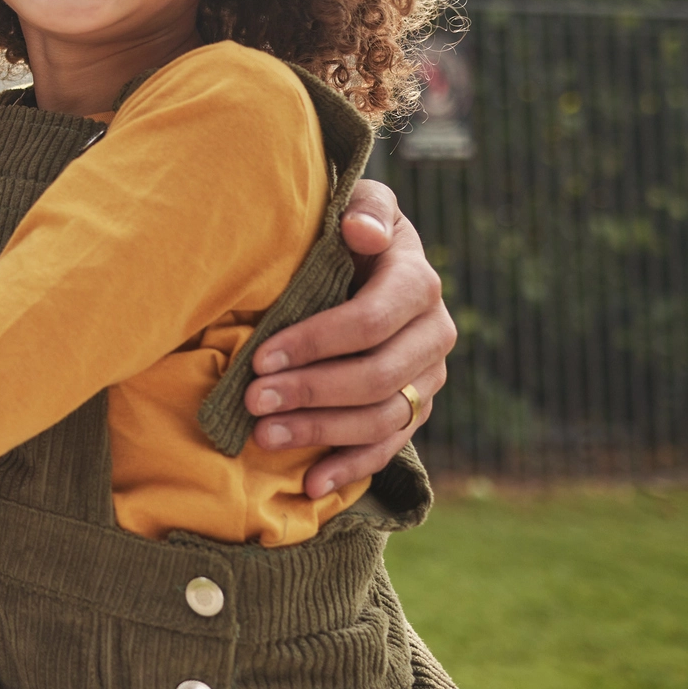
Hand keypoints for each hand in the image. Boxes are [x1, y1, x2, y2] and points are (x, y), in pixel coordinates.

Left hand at [245, 179, 456, 497]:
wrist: (368, 260)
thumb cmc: (348, 230)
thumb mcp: (358, 205)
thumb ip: (364, 210)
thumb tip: (360, 231)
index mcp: (418, 283)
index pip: (370, 322)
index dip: (316, 342)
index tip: (261, 357)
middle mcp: (434, 334)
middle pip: (376, 377)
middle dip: (310, 392)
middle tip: (253, 402)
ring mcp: (427, 377)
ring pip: (381, 418)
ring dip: (321, 432)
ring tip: (264, 436)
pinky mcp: (414, 408)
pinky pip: (389, 447)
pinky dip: (350, 468)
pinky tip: (310, 483)